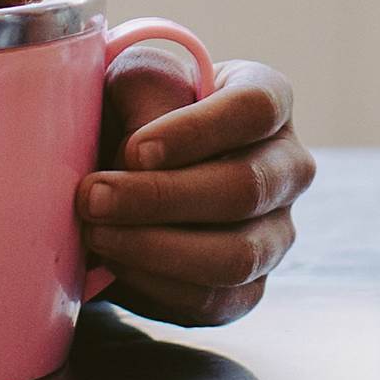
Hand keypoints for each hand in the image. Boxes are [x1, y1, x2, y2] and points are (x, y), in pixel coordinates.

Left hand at [84, 54, 309, 326]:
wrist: (123, 172)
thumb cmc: (133, 111)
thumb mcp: (132, 80)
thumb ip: (145, 95)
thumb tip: (143, 158)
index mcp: (268, 99)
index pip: (256, 109)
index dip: (198, 131)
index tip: (135, 150)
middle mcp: (286, 169)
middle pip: (247, 188)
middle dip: (161, 198)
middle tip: (93, 197)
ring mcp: (276, 234)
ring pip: (237, 255)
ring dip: (156, 248)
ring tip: (95, 233)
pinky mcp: (248, 287)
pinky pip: (214, 300)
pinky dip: (157, 285)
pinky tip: (113, 262)